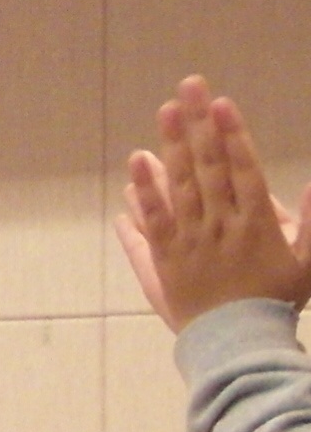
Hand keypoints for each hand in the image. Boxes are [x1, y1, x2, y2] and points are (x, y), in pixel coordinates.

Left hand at [122, 76, 310, 332]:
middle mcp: (222, 226)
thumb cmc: (276, 302)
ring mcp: (191, 241)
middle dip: (200, 124)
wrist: (236, 345)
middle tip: (189, 86)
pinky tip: (137, 162)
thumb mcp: (308, 263)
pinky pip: (153, 220)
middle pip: (209, 166)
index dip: (232, 134)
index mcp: (257, 224)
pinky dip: (144, 191)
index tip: (221, 103)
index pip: (243, 169)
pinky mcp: (165, 257)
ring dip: (172, 145)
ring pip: (181, 186)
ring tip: (165, 111)